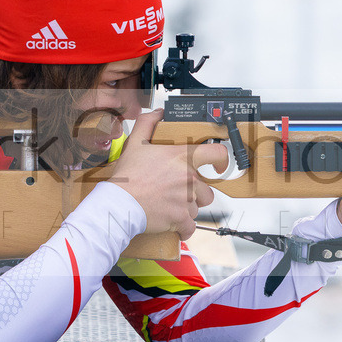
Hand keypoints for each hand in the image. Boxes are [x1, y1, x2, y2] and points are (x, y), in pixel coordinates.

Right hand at [109, 109, 228, 237]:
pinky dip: (183, 228)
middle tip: (177, 193)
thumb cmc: (127, 177)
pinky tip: (174, 225)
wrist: (119, 204)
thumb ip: (148, 124)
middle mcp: (188, 179)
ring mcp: (186, 199)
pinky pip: (190, 226)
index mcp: (181, 159)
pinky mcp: (181, 218)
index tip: (220, 166)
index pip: (216, 154)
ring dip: (187, 209)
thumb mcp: (135, 144)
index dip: (222, 160)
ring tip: (169, 206)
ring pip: (197, 208)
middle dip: (195, 194)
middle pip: (207, 190)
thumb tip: (158, 113)